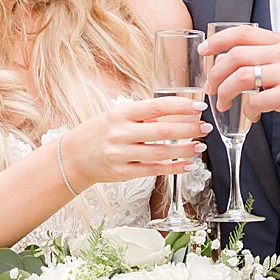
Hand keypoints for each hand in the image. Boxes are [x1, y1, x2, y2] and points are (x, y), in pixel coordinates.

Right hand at [62, 95, 206, 188]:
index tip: (199, 108)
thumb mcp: (118, 116)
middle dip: (188, 129)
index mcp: (121, 113)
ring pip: (160, 153)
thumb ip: (144, 116)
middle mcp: (120, 133)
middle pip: (162, 131)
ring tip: (200, 147)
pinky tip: (188, 164)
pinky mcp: (122, 172)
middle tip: (205, 128)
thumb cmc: (100, 133)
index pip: (157, 107)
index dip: (181, 106)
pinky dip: (173, 168)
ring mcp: (121, 154)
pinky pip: (153, 170)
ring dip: (184, 150)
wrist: (74, 157)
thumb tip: (180, 114)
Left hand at [203, 26, 279, 146]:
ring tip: (224, 104)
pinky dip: (248, 110)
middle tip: (210, 88)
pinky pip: (256, 100)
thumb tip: (229, 60)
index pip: (242, 33)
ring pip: (241, 77)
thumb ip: (264, 57)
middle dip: (215, 74)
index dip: (218, 41)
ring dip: (226, 93)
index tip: (204, 52)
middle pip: (236, 55)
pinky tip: (252, 115)